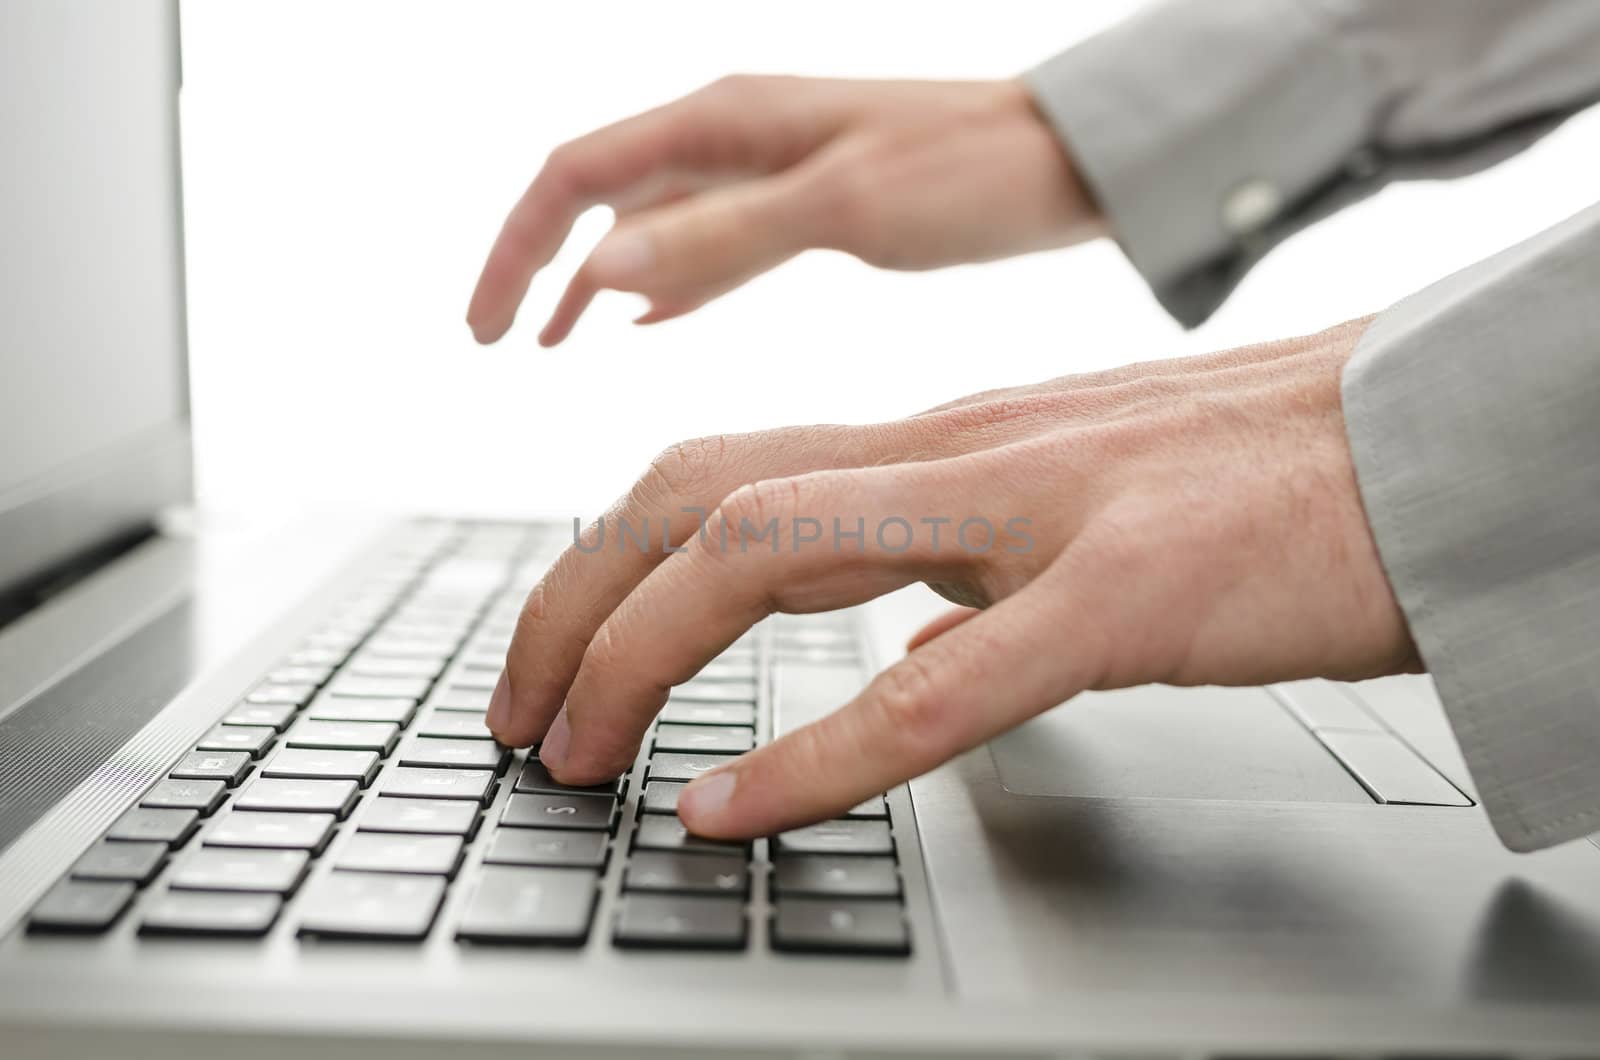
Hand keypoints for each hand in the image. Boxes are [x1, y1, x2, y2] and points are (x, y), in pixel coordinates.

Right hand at [466, 76, 1102, 345]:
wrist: (1078, 160)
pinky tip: (650, 321)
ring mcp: (770, 169)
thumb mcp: (839, 208)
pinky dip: (669, 282)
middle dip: (540, 264)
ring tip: (555, 343)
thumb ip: (718, 240)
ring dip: (597, 279)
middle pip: (599, 195)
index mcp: (723, 122)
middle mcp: (734, 136)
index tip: (486, 328)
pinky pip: (711, 243)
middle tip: (503, 341)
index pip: (574, 175)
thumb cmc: (974, 170)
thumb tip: (597, 273)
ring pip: (652, 223)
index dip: (517, 249)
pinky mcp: (810, 204)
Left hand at [486, 317, 1420, 837]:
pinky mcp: (1124, 595)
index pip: (716, 473)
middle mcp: (957, 455)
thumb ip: (973, 571)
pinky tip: (734, 811)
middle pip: (696, 493)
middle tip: (522, 719)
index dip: (604, 562)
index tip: (555, 657)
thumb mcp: (1074, 511)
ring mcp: (1034, 513)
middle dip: (572, 604)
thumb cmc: (1252, 487)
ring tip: (580, 757)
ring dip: (641, 657)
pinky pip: (937, 686)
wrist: (1421, 445)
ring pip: (769, 550)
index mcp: (943, 445)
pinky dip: (815, 754)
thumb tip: (909, 654)